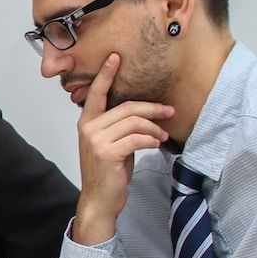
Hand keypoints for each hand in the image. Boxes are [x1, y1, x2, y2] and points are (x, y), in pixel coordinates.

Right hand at [71, 53, 172, 245]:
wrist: (100, 200)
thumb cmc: (108, 172)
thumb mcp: (111, 144)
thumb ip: (119, 126)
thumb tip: (145, 113)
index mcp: (87, 122)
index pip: (96, 93)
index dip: (107, 74)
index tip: (116, 57)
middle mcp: (88, 128)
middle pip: (126, 107)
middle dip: (152, 108)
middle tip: (170, 111)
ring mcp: (96, 140)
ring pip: (134, 122)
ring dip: (154, 127)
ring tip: (163, 136)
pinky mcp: (107, 152)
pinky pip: (136, 138)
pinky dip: (150, 139)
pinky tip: (155, 144)